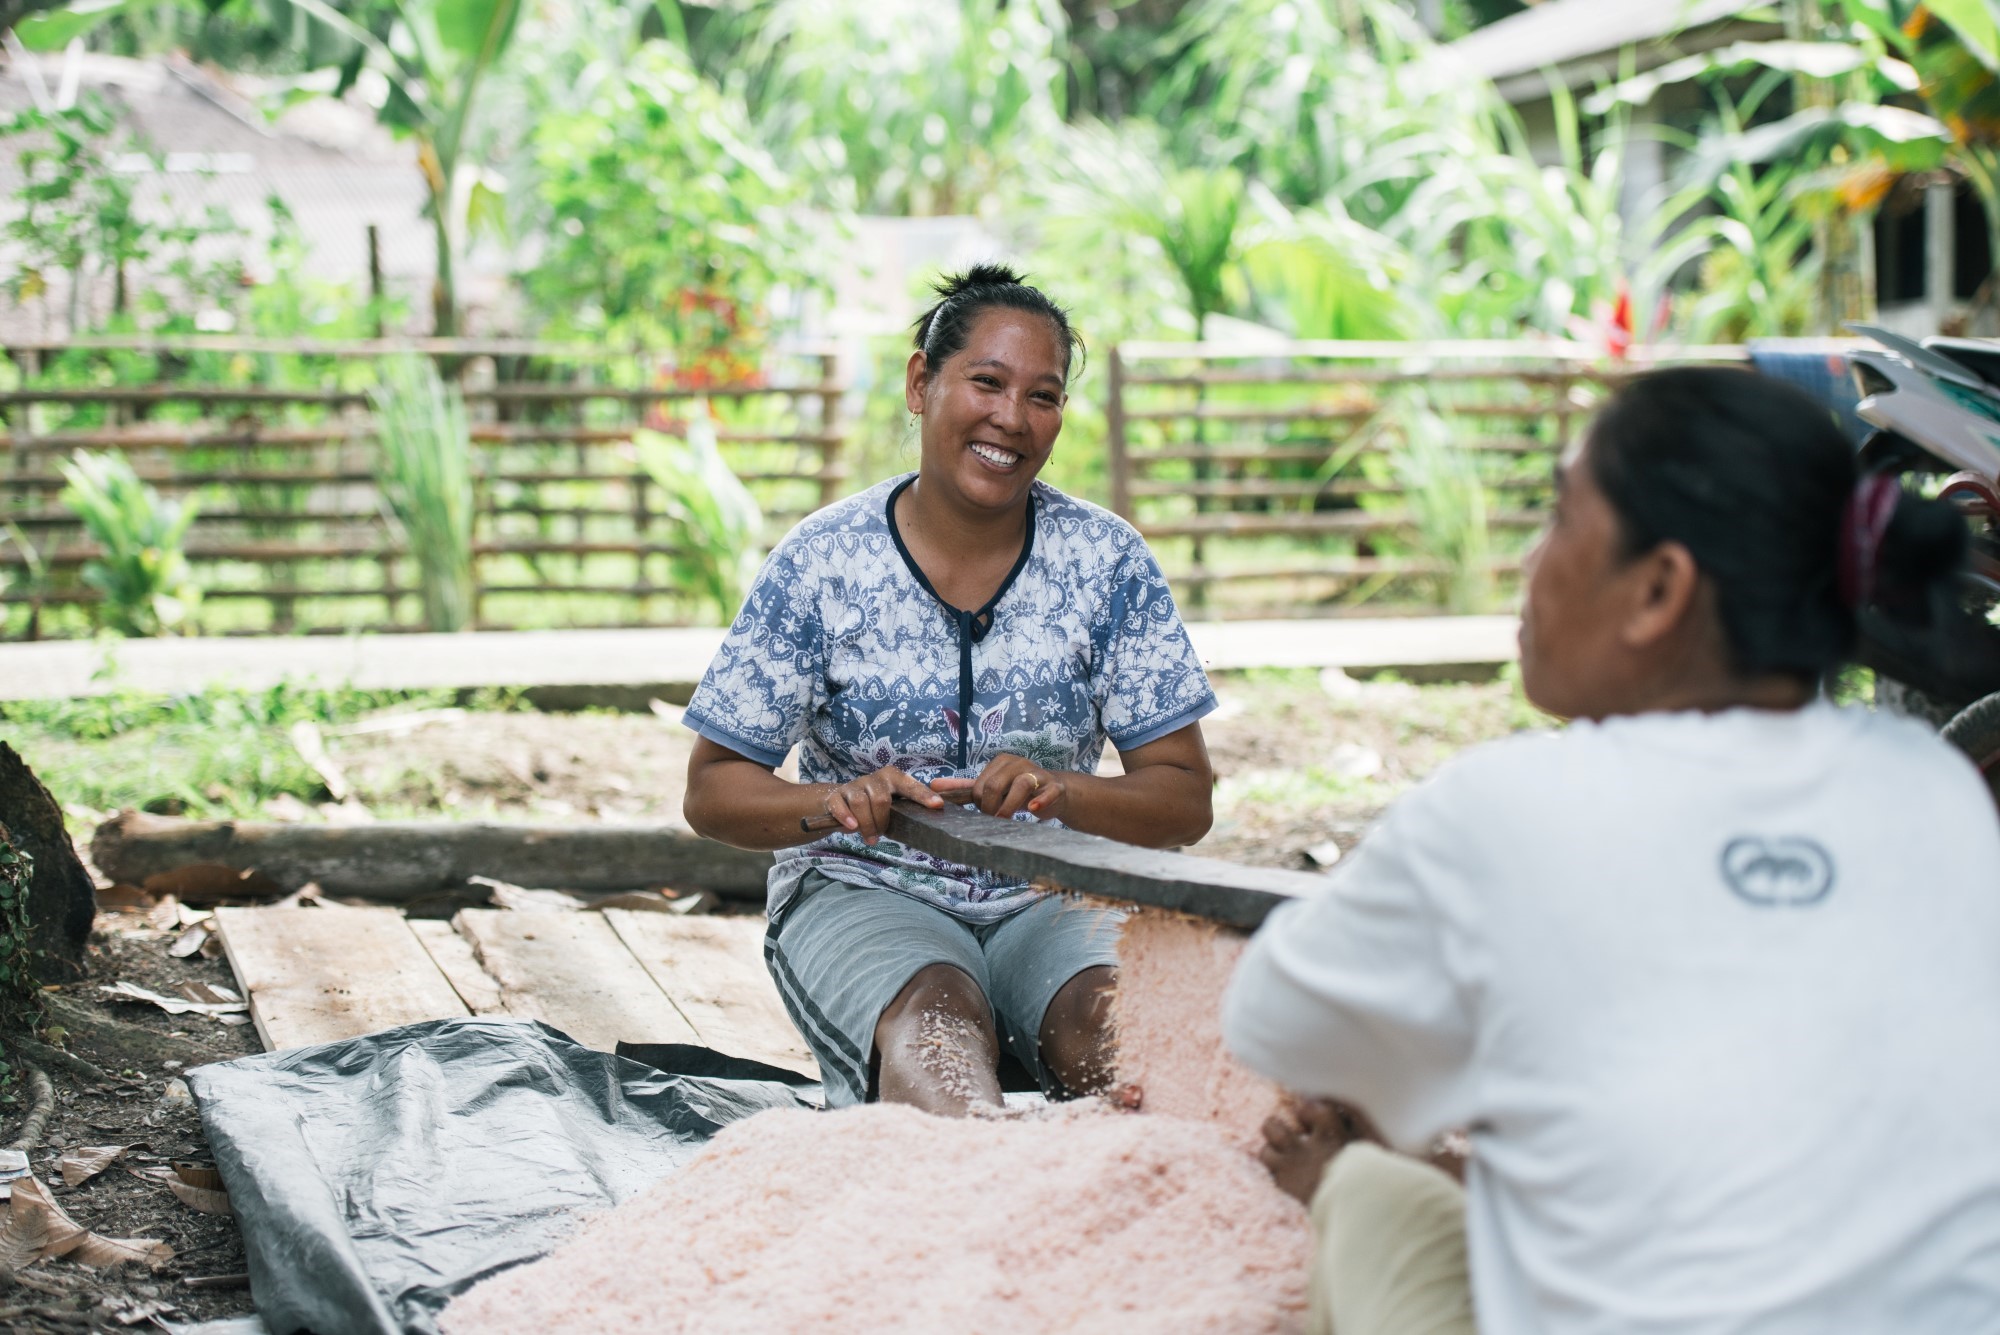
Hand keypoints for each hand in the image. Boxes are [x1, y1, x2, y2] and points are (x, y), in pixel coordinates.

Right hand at [823, 765, 944, 845]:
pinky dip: (846, 817)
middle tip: (882, 834)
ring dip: (866, 825)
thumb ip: (906, 807)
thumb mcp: (891, 803)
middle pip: (881, 799)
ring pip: (860, 803)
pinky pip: (840, 806)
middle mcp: (873, 778)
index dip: (923, 795)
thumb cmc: (872, 805)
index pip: (909, 786)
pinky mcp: (836, 796)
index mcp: (892, 778)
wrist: (839, 802)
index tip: (937, 805)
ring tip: (870, 839)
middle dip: (882, 821)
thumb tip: (932, 815)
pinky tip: (852, 827)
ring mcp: (853, 786)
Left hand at [929, 752, 1064, 820]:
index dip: (979, 803)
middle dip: (991, 807)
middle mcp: (1019, 763)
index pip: (981, 784)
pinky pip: (1049, 791)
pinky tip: (1032, 809)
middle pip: (996, 784)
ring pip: (1022, 784)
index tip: (984, 814)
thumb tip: (933, 785)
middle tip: (993, 820)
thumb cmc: (1018, 790)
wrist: (1055, 791)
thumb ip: (964, 787)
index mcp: (1001, 762)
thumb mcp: (991, 786)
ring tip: (1006, 820)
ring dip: (1010, 806)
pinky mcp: (1055, 786)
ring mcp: (1038, 774)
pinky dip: (1040, 800)